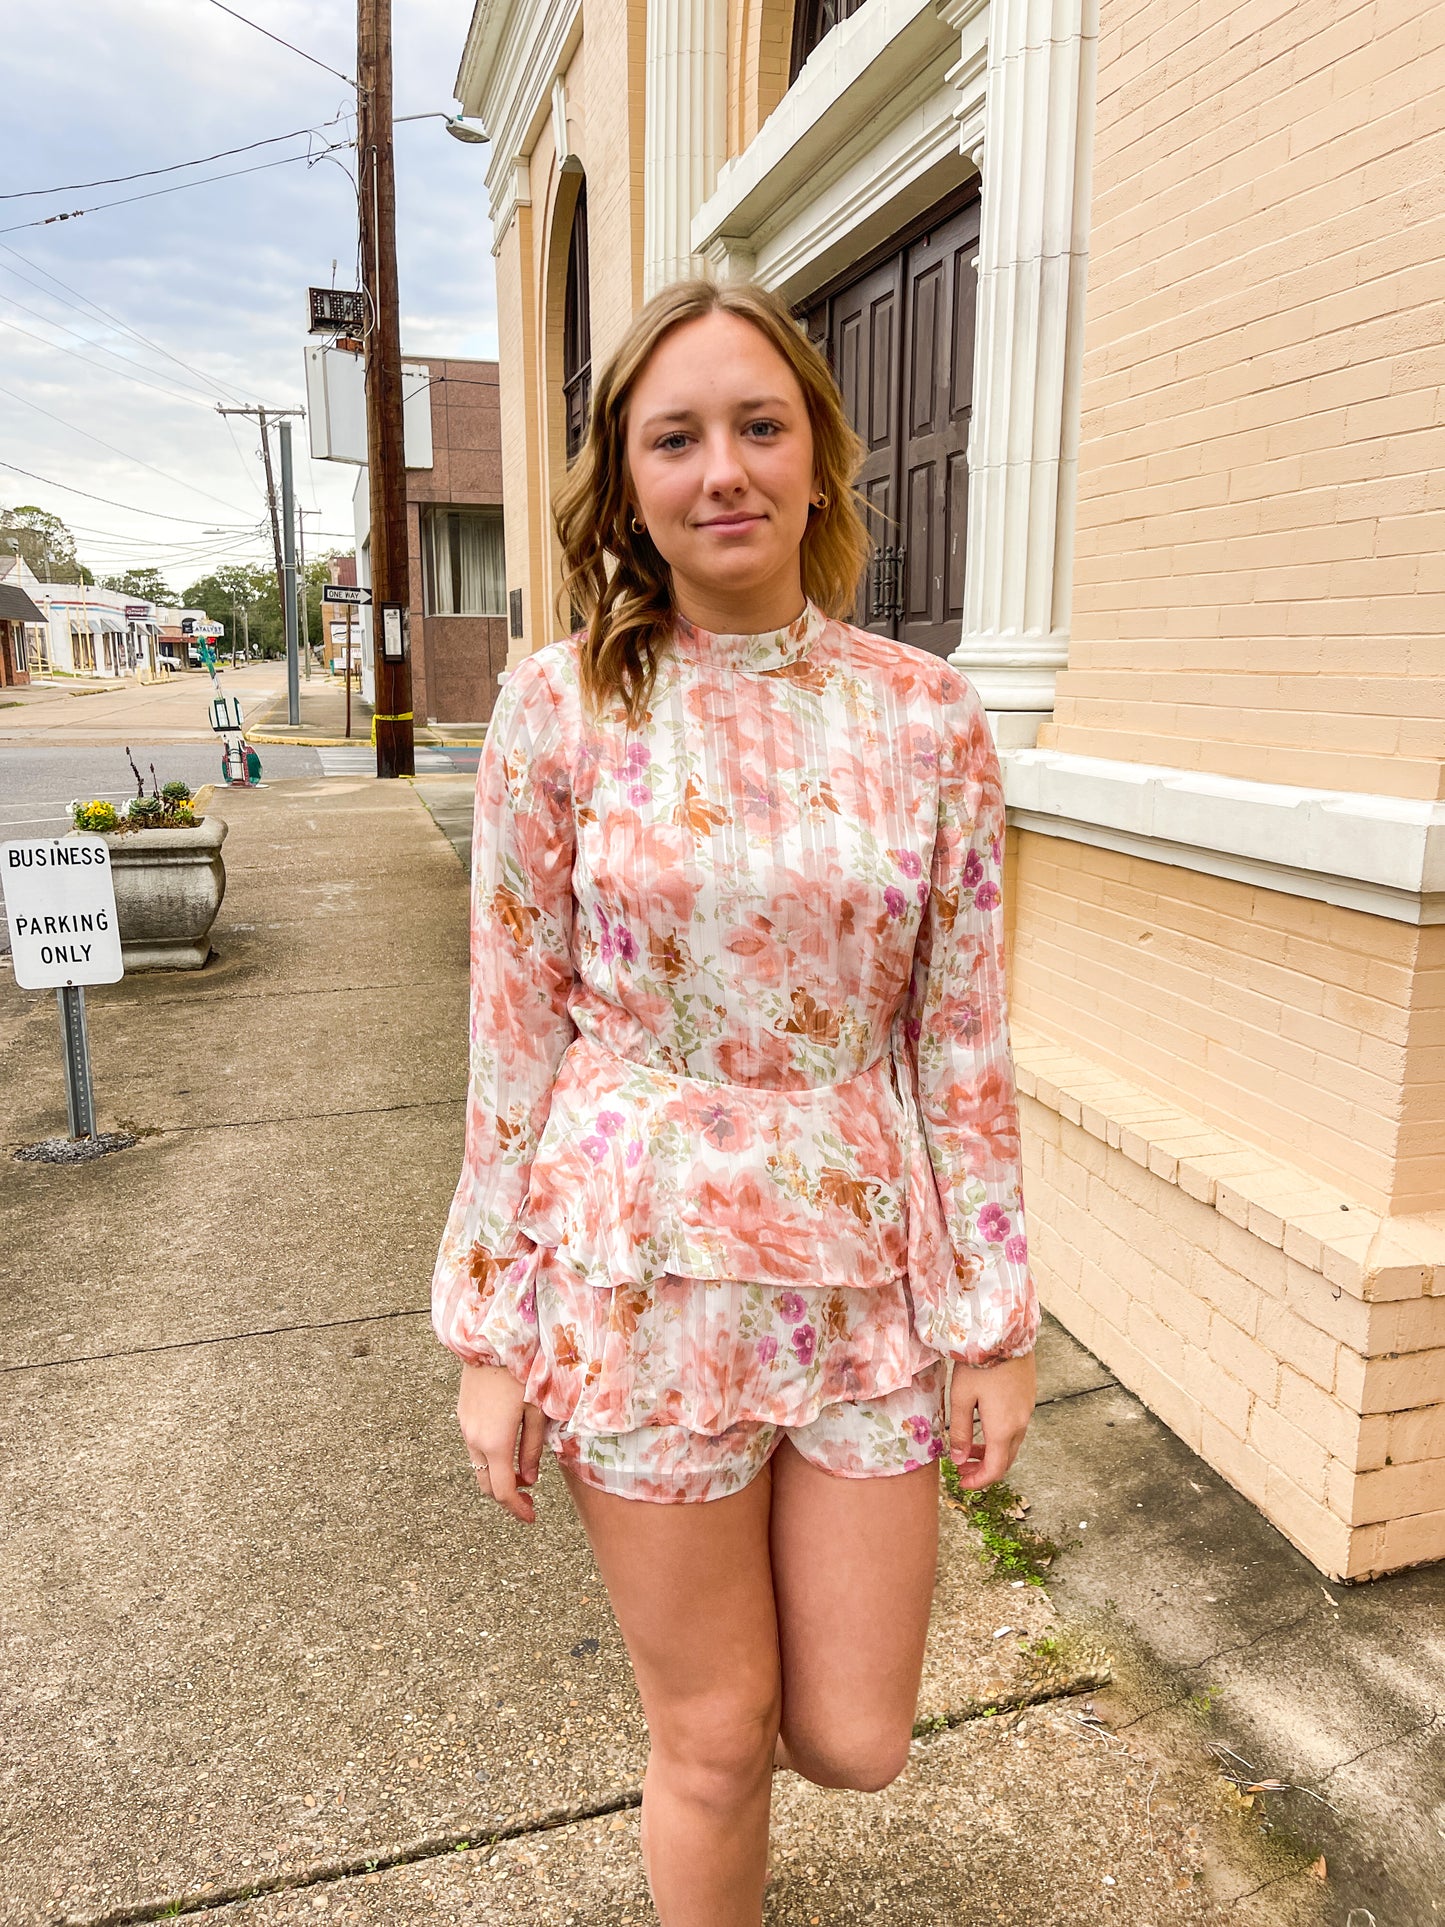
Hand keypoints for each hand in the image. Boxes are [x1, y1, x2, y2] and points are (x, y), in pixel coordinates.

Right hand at [457, 1362, 546, 1523]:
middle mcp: (474, 1438)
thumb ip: (532, 1449)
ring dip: (497, 1476)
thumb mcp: (537, 1411)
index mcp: (495, 1442)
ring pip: (478, 1466)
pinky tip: (507, 1449)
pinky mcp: (463, 1414)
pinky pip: (474, 1447)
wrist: (491, 1340)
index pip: (503, 1490)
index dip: (517, 1509)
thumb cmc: (522, 1372)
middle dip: (506, 1497)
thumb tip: (528, 1480)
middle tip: (528, 1499)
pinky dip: (489, 1458)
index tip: (531, 1516)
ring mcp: (465, 1426)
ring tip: (521, 1472)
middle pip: (485, 1484)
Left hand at [948, 1352, 1035, 1490]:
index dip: (978, 1481)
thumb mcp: (961, 1398)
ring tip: (969, 1449)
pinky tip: (984, 1426)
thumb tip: (958, 1459)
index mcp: (1003, 1428)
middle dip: (984, 1469)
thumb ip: (960, 1431)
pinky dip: (1000, 1437)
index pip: (995, 1470)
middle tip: (961, 1468)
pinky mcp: (1027, 1398)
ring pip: (1012, 1444)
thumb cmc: (979, 1363)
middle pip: (1006, 1460)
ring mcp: (1027, 1410)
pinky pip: (1016, 1428)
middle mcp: (1020, 1423)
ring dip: (992, 1453)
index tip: (962, 1483)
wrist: (1004, 1333)